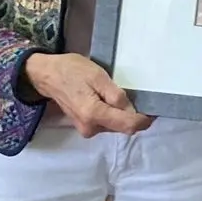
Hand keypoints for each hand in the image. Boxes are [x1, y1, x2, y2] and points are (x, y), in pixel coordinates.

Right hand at [23, 52, 152, 137]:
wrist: (47, 75)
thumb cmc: (72, 71)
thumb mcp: (98, 76)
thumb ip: (116, 95)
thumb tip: (132, 110)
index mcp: (94, 115)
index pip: (128, 125)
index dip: (144, 119)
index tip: (154, 110)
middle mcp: (90, 128)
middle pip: (122, 127)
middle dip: (134, 116)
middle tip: (139, 97)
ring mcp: (86, 129)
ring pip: (115, 126)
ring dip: (123, 114)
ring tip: (120, 94)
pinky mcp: (84, 126)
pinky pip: (106, 123)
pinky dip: (113, 114)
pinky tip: (110, 100)